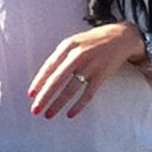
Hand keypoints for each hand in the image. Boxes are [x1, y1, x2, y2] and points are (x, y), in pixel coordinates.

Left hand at [27, 22, 143, 119]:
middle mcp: (78, 55)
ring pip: (70, 90)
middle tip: (35, 110)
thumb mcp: (74, 42)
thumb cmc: (92, 41)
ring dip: (58, 104)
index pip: (49, 66)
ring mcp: (90, 66)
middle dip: (44, 96)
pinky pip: (88, 94)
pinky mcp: (101, 75)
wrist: (121, 36)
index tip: (31, 95)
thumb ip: (60, 57)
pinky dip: (78, 106)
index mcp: (67, 46)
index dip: (39, 82)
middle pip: (57, 80)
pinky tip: (70, 114)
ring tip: (48, 115)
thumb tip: (43, 80)